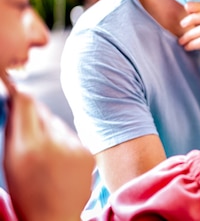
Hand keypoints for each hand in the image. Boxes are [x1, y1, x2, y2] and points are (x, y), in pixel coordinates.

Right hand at [2, 75, 93, 220]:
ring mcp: (74, 147)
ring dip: (51, 132)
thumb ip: (13, 131)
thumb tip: (14, 102)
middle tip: (28, 131)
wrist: (55, 218)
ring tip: (46, 156)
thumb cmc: (27, 192)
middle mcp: (54, 144)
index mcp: (29, 147)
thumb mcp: (10, 162)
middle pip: (43, 113)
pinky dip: (65, 144)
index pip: (27, 103)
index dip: (20, 96)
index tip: (15, 92)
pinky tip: (60, 163)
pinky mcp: (87, 152)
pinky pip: (72, 137)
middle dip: (34, 117)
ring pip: (58, 125)